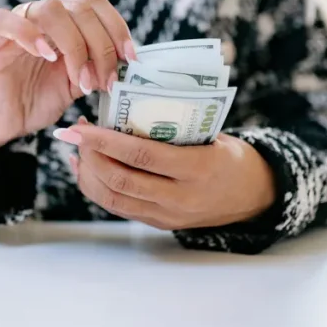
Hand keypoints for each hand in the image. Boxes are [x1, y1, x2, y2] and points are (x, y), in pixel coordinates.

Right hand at [0, 0, 136, 162]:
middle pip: (80, 7)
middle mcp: (44, 15)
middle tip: (104, 80)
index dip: (116, 26)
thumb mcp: (78, 85)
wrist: (7, 121)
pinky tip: (45, 55)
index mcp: (66, 21)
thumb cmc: (41, 100)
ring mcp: (18, 23)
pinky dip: (27, 33)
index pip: (95, 4)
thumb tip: (126, 64)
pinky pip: (4, 19)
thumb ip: (98, 69)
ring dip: (73, 44)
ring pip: (50, 9)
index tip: (130, 59)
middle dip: (101, 45)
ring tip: (78, 78)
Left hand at [54, 122, 276, 230]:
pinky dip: (96, 189)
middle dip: (89, 157)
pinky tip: (85, 170)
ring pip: (114, 199)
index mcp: (197, 169)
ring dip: (88, 174)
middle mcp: (180, 198)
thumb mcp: (211, 135)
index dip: (105, 142)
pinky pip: (119, 208)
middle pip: (121, 181)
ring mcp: (168, 215)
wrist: (252, 196)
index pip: (141, 156)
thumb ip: (174, 126)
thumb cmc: (228, 155)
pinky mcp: (158, 223)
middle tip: (74, 134)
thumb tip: (127, 102)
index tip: (81, 126)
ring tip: (77, 150)